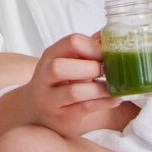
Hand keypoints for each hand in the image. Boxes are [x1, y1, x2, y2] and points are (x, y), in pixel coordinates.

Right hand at [13, 33, 139, 138]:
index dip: (94, 47)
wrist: (36, 110)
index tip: (108, 54)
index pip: (71, 42)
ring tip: (114, 88)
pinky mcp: (62, 118)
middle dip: (90, 67)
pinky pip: (85, 109)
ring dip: (100, 88)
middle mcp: (44, 77)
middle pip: (59, 67)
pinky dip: (104, 103)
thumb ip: (87, 49)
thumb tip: (112, 33)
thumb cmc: (59, 81)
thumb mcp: (67, 61)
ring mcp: (50, 100)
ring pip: (74, 91)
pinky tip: (115, 99)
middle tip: (108, 71)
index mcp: (50, 56)